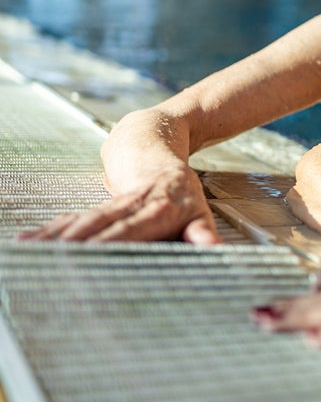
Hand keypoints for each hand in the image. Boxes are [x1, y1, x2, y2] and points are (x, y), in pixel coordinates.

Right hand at [17, 166, 219, 243]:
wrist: (154, 139)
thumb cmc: (180, 186)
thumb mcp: (199, 210)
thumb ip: (201, 231)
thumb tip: (210, 247)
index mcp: (158, 208)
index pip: (132, 230)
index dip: (112, 244)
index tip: (92, 260)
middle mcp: (135, 202)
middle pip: (102, 226)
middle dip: (79, 245)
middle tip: (57, 262)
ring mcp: (114, 200)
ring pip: (85, 221)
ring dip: (59, 237)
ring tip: (35, 252)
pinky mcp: (99, 200)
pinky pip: (76, 217)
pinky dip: (51, 230)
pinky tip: (28, 240)